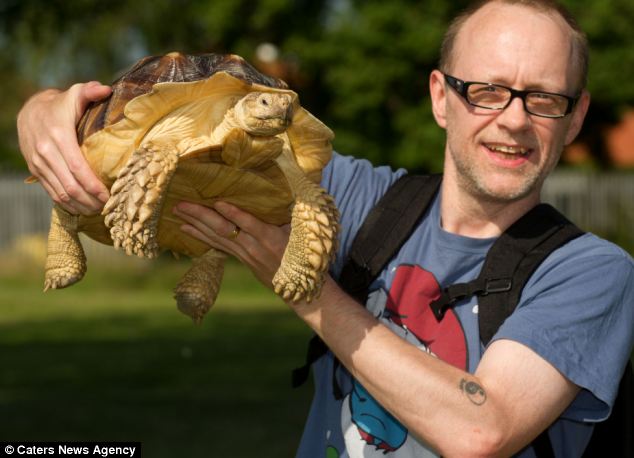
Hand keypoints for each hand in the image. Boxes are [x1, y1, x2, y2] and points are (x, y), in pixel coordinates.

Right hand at [17, 81, 112, 214]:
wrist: (30, 111)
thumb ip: (90, 91)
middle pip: (71, 186)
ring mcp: (39, 164)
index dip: (94, 185)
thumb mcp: (75, 94)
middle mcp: (46, 153)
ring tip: (99, 211)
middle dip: (91, 201)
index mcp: (59, 136)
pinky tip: (83, 209)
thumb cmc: (61, 105)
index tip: (110, 196)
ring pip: (61, 194)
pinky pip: (52, 194)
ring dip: (81, 206)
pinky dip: (68, 205)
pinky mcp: (36, 171)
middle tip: (109, 208)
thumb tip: (106, 90)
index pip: (78, 168)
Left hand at [173, 201, 290, 288]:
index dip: (234, 214)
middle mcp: (253, 246)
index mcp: (270, 237)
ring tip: (177, 212)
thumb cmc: (302, 253)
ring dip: (194, 224)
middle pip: (223, 230)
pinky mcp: (240, 257)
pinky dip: (199, 236)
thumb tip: (287, 190)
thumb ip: (291, 214)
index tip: (219, 202)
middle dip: (201, 216)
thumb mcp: (301, 233)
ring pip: (216, 237)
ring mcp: (244, 253)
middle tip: (181, 205)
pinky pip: (216, 245)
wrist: (297, 286)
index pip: (250, 224)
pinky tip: (185, 228)